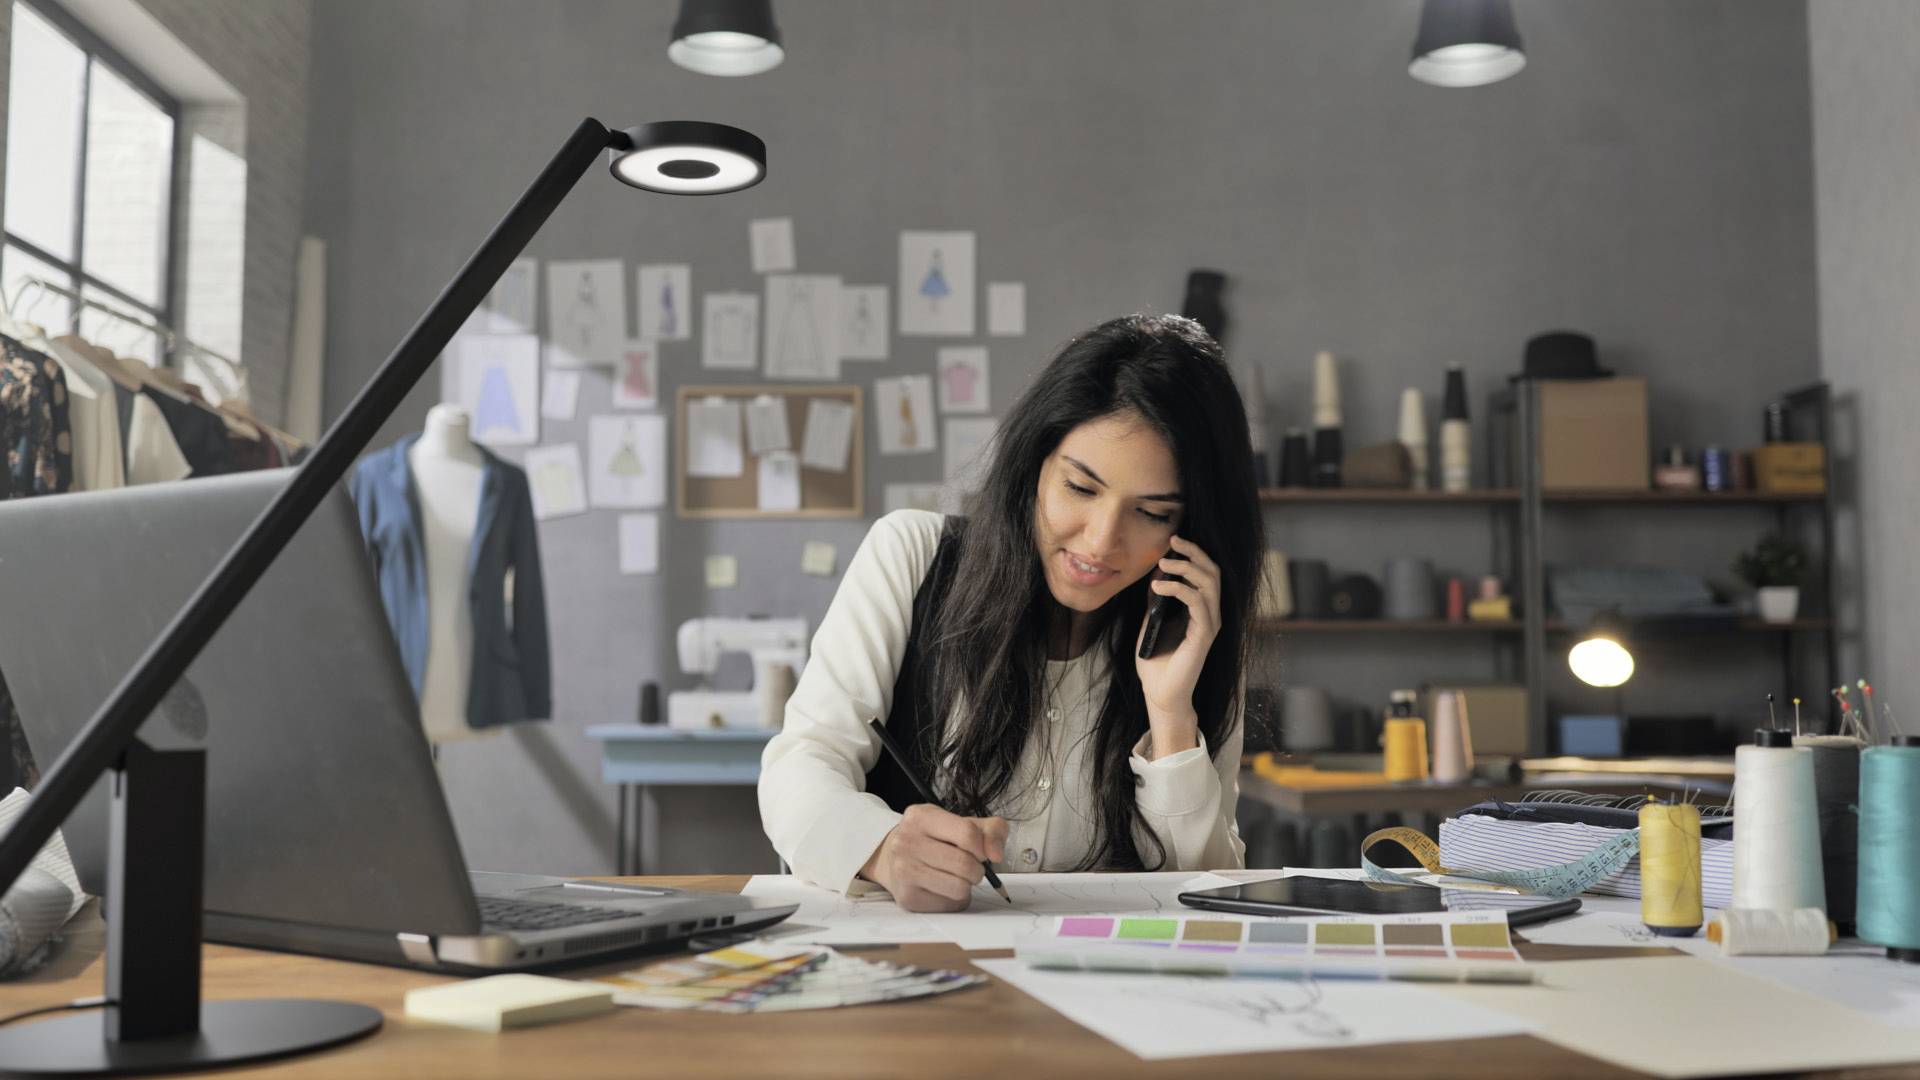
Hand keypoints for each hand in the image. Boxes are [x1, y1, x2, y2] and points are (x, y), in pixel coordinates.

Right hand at [860, 804, 1008, 912]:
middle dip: (977, 869)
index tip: (981, 851)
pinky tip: (942, 887)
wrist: (892, 857)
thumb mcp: (961, 823)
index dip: (983, 847)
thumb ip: (991, 831)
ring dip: (967, 885)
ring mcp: (904, 871)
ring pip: (959, 888)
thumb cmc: (934, 839)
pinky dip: (954, 898)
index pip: (967, 834)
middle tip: (970, 866)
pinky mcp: (908, 897)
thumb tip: (996, 854)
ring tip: (956, 876)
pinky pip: (950, 905)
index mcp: (921, 817)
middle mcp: (906, 842)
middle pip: (964, 864)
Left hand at [1133, 535, 1221, 756]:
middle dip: (1194, 552)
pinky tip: (1159, 585)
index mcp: (1201, 611)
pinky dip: (1179, 589)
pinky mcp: (1203, 636)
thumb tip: (1154, 578)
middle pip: (1212, 572)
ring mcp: (1209, 625)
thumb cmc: (1156, 663)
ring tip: (1163, 562)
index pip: (1206, 574)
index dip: (1193, 554)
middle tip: (1173, 540)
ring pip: (1209, 583)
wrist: (1160, 694)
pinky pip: (1197, 603)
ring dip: (1186, 567)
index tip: (1173, 541)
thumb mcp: (1152, 624)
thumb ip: (1156, 603)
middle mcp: (1210, 615)